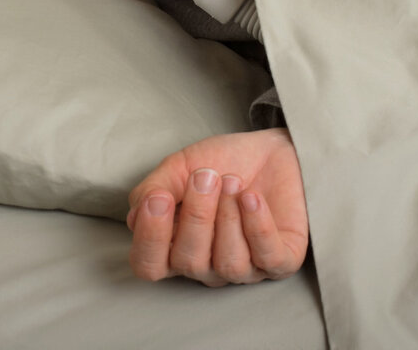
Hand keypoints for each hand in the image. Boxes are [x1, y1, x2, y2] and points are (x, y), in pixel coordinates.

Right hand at [126, 129, 307, 286]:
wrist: (271, 149)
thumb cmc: (223, 162)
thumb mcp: (179, 167)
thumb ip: (152, 189)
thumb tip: (137, 215)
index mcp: (174, 246)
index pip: (149, 265)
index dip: (150, 237)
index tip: (159, 198)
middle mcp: (206, 265)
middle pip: (189, 261)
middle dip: (197, 214)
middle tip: (206, 176)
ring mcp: (244, 268)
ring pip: (228, 263)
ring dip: (228, 216)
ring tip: (232, 181)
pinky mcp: (280, 262)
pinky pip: (268, 257)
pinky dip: (258, 225)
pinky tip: (252, 197)